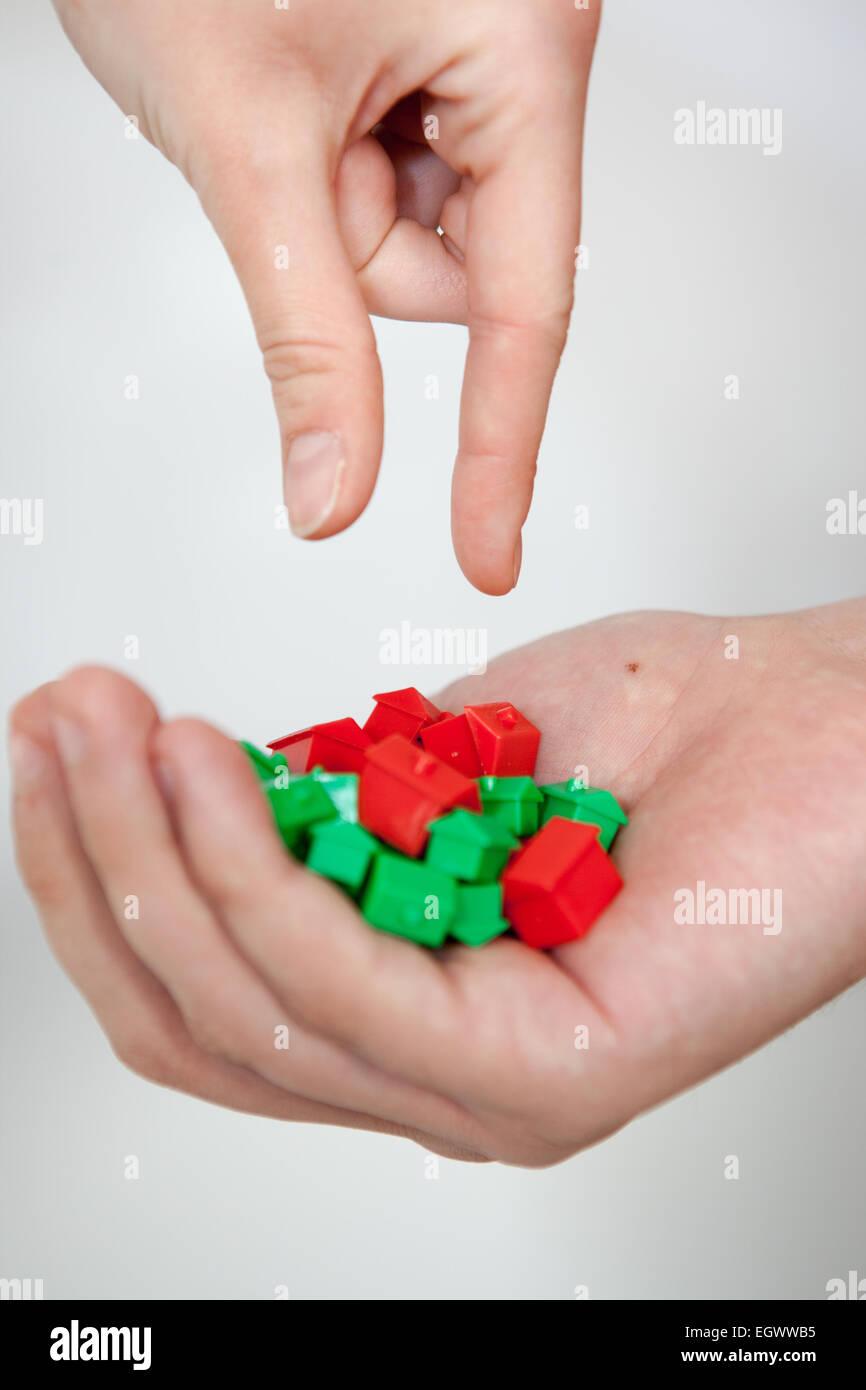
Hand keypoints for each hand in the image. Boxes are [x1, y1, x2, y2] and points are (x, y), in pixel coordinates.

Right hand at [11, 602, 865, 1163]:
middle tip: (56, 722)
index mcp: (403, 1005)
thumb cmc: (662, 730)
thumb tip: (179, 800)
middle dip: (92, 860)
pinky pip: (342, 987)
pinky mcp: (539, 1080)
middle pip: (193, 1014)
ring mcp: (482, 1093)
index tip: (57, 738)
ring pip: (246, 1009)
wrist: (832, 722)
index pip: (197, 985)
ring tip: (110, 730)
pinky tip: (207, 771)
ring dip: (148, 859)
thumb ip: (309, 814)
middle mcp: (431, 1070)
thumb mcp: (433, 765)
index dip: (97, 867)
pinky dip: (251, 875)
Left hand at [52, 0, 599, 592]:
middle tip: (288, 151)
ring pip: (416, 233)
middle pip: (459, 266)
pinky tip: (292, 93)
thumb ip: (306, 337)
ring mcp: (474, 51)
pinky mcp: (428, 56)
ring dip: (331, 205)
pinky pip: (390, 183)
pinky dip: (328, 174)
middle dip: (355, 246)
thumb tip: (335, 486)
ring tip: (279, 99)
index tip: (486, 546)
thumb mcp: (248, 149)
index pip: (522, 304)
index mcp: (523, 43)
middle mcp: (519, 44)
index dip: (496, 445)